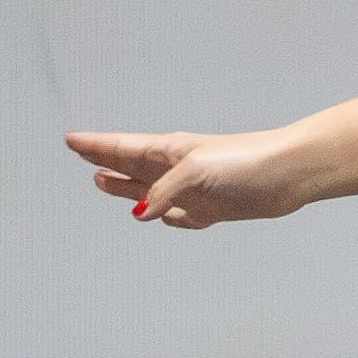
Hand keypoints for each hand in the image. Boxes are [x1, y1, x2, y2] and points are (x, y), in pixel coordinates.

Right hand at [68, 129, 311, 229]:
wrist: (287, 174)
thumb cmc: (244, 161)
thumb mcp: (194, 171)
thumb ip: (162, 191)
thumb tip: (139, 214)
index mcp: (168, 151)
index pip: (121, 147)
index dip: (95, 146)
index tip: (70, 139)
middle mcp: (177, 169)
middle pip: (130, 166)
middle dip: (104, 162)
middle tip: (82, 157)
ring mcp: (194, 190)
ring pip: (148, 190)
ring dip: (125, 188)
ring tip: (102, 182)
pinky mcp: (213, 209)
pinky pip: (180, 215)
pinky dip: (166, 217)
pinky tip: (158, 217)